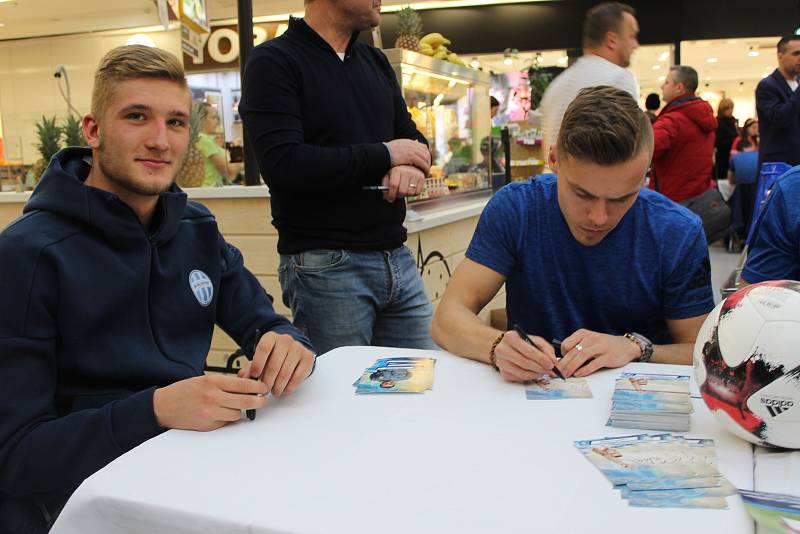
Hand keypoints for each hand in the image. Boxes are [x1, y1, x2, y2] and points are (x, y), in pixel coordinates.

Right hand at [153, 374, 267, 430]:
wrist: (163, 406)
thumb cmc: (185, 390)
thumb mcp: (205, 379)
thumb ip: (225, 382)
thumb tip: (248, 383)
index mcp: (213, 381)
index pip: (244, 385)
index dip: (258, 387)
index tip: (264, 387)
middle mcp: (213, 397)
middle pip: (246, 401)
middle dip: (258, 401)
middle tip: (263, 400)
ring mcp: (211, 413)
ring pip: (238, 414)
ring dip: (241, 410)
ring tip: (237, 405)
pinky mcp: (208, 425)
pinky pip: (226, 422)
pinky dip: (228, 418)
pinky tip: (223, 412)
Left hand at [238, 332, 313, 395]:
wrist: (291, 350)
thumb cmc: (273, 356)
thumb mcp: (260, 358)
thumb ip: (250, 367)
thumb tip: (244, 377)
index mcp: (271, 337)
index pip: (264, 348)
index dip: (258, 364)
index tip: (254, 376)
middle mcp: (286, 340)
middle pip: (274, 364)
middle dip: (267, 381)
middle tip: (264, 390)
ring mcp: (298, 348)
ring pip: (286, 373)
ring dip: (278, 387)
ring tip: (274, 391)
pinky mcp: (307, 358)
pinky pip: (298, 377)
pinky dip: (289, 387)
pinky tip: (284, 389)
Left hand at [382, 165, 425, 202]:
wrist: (408, 164)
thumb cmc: (396, 172)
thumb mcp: (388, 175)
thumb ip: (385, 185)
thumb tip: (387, 197)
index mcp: (396, 170)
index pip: (394, 185)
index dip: (391, 194)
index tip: (389, 199)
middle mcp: (407, 171)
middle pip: (402, 191)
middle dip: (398, 195)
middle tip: (396, 195)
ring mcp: (415, 174)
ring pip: (410, 193)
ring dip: (406, 195)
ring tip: (403, 190)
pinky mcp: (422, 177)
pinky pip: (417, 192)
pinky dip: (413, 193)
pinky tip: (410, 188)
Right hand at [386, 139, 430, 173]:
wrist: (380, 155)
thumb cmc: (384, 155)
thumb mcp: (394, 150)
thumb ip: (400, 150)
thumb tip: (401, 154)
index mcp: (407, 142)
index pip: (422, 147)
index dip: (425, 154)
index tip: (425, 162)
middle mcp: (411, 144)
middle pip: (425, 152)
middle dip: (428, 160)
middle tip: (427, 168)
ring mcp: (411, 149)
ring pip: (425, 157)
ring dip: (427, 165)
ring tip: (426, 172)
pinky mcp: (411, 156)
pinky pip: (422, 162)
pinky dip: (425, 168)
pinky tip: (424, 174)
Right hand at [493, 330, 557, 381]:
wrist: (506, 347)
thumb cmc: (522, 343)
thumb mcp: (534, 340)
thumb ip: (546, 349)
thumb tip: (553, 361)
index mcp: (510, 337)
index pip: (528, 351)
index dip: (542, 359)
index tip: (551, 364)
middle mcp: (502, 349)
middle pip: (525, 362)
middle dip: (540, 367)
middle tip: (549, 369)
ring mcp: (501, 362)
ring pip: (522, 373)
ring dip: (536, 374)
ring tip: (543, 371)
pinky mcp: (503, 373)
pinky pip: (519, 378)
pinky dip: (530, 377)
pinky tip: (534, 373)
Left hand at [557, 329, 641, 377]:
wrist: (625, 346)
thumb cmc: (603, 346)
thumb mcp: (589, 342)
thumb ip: (577, 349)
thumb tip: (563, 362)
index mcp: (583, 334)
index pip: (566, 344)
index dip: (561, 355)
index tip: (559, 364)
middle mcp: (591, 338)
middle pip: (573, 351)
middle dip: (564, 363)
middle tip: (558, 373)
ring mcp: (600, 347)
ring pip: (582, 356)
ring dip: (572, 366)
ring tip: (566, 375)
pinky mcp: (608, 356)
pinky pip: (594, 363)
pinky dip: (585, 369)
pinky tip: (579, 374)